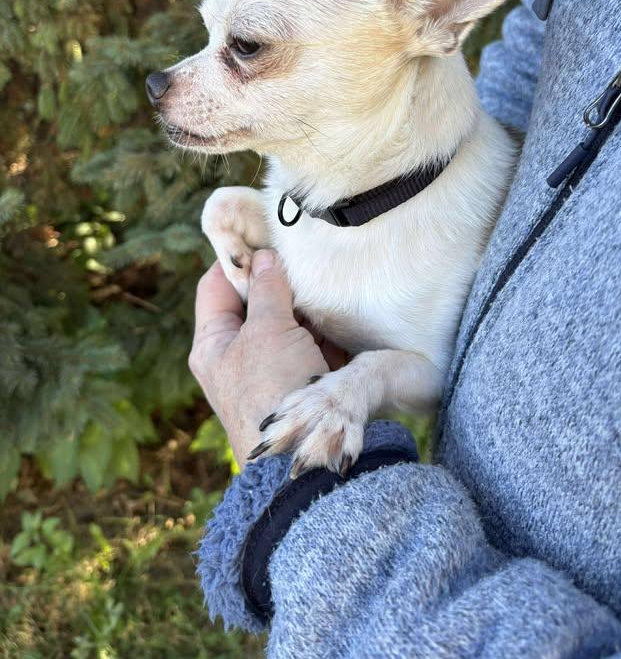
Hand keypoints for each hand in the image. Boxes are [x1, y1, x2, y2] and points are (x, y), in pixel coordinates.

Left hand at [190, 250, 340, 464]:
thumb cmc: (273, 390)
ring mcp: (271, 369)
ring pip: (287, 321)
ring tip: (325, 275)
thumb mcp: (266, 331)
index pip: (217, 285)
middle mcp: (237, 356)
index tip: (261, 231)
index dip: (237, 256)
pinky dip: (324, 327)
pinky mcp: (301, 380)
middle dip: (280, 278)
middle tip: (302, 251)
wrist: (305, 455)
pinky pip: (310, 343)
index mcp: (213, 344)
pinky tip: (341, 309)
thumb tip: (266, 257)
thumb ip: (267, 289)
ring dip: (306, 303)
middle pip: (255, 302)